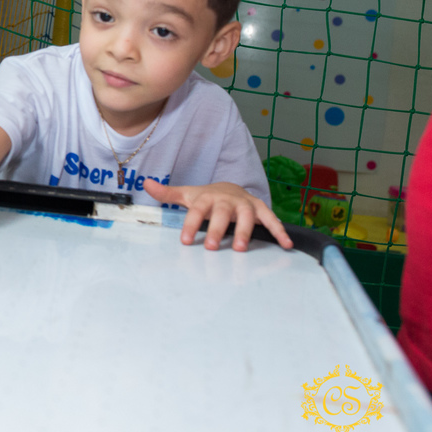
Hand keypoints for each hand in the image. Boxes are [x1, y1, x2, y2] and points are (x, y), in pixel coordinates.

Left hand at [142, 179, 293, 251]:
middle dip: (216, 229)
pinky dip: (279, 231)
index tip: (184, 241)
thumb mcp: (187, 194)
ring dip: (244, 231)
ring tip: (240, 248)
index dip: (190, 225)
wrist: (230, 188)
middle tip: (210, 246)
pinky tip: (286, 244)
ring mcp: (245, 204)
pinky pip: (271, 220)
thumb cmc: (206, 197)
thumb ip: (167, 193)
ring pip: (247, 216)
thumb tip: (145, 183)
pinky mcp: (261, 209)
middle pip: (222, 213)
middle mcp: (226, 200)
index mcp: (206, 198)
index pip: (196, 210)